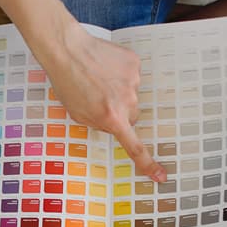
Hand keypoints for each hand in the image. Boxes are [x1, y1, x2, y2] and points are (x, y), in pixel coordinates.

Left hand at [41, 23, 166, 181]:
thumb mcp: (77, 115)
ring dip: (118, 90)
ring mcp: (133, 81)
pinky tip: (104, 66)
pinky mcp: (134, 63)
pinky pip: (131, 75)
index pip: (134, 147)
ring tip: (97, 78)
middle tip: (99, 99)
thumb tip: (113, 125)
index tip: (160, 176)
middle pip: (132, 115)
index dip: (148, 163)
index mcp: (111, 118)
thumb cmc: (67, 83)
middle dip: (119, 112)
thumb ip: (99, 125)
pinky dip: (120, 73)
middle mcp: (126, 101)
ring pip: (132, 94)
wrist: (67, 50)